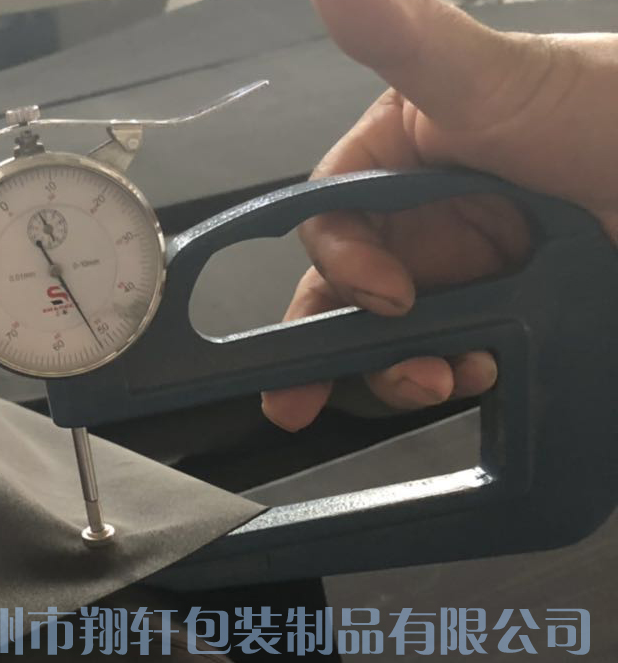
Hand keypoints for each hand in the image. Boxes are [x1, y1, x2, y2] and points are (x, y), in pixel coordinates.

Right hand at [263, 0, 617, 430]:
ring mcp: (455, 272)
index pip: (330, 221)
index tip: (384, 293)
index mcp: (394, 162)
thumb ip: (405, 38)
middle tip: (298, 400)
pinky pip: (447, 356)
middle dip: (324, 349)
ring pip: (387, 338)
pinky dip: (450, 376)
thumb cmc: (599, 107)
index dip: (340, 263)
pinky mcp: (494, 311)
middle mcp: (415, 220)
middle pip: (342, 295)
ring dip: (393, 372)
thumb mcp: (490, 78)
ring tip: (433, 381)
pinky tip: (479, 374)